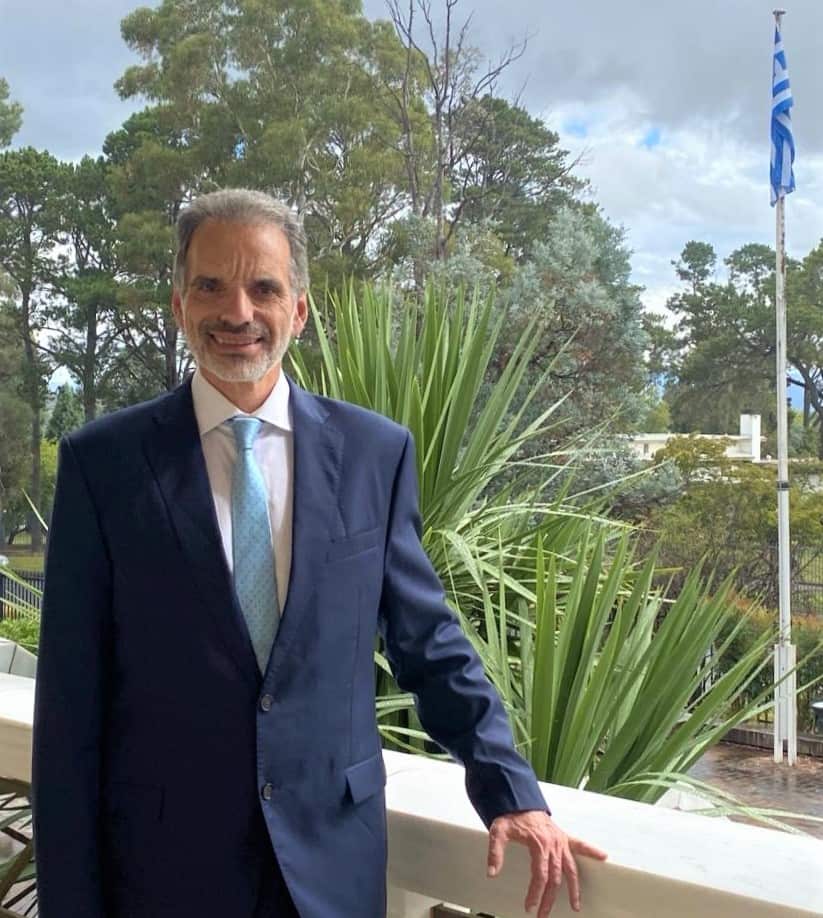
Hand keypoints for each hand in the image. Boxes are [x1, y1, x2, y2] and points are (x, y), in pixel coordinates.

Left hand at [486, 810, 606, 915]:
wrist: (520, 800)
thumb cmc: (510, 817)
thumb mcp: (498, 831)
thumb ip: (495, 852)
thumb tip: (492, 873)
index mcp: (538, 844)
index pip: (540, 875)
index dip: (535, 892)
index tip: (530, 906)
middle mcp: (553, 844)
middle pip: (555, 877)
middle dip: (549, 898)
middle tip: (543, 914)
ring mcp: (560, 841)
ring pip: (570, 869)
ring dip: (574, 888)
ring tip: (576, 906)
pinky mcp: (564, 838)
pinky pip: (580, 845)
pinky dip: (592, 850)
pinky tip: (603, 856)